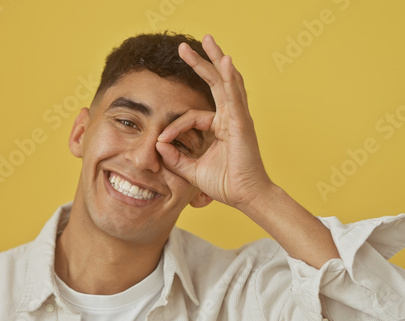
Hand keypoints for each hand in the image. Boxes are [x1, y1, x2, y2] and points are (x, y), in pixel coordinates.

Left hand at [156, 34, 271, 207]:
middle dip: (200, 63)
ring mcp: (238, 118)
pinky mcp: (242, 123)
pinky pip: (235, 96)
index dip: (174, 127)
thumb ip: (176, 158)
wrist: (246, 197)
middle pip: (214, 83)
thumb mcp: (192, 170)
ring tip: (208, 40)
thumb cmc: (226, 184)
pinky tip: (225, 61)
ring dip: (216, 60)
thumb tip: (158, 145)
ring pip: (225, 82)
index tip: (162, 141)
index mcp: (219, 128)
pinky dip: (230, 78)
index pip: (191, 116)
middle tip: (184, 47)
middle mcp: (230, 118)